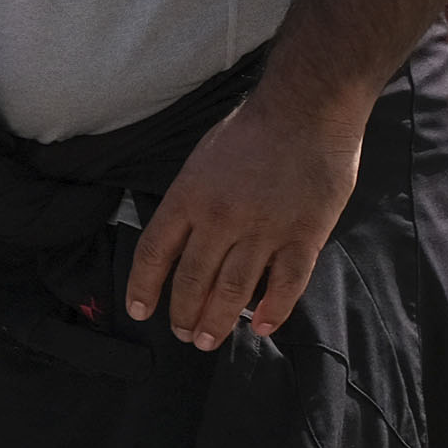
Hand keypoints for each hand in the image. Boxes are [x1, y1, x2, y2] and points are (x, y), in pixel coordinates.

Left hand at [124, 89, 364, 349]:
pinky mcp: (303, 236)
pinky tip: (261, 326)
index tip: (139, 310)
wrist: (307, 107)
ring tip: (209, 340)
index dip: (142, 286)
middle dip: (183, 314)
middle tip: (183, 334)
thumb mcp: (203, 158)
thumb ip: (192, 200)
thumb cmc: (252, 128)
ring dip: (218, 321)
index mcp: (189, 197)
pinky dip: (273, 310)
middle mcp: (220, 219)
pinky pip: (286, 284)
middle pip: (192, 280)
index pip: (154, 253)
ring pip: (233, 290)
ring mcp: (263, 230)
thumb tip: (181, 238)